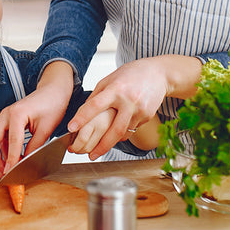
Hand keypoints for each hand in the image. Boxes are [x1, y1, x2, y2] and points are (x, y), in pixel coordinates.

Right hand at [0, 62, 74, 175]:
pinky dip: (2, 149)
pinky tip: (10, 159)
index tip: (10, 173)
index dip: (10, 159)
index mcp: (16, 114)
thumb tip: (25, 163)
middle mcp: (6, 114)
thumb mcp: (46, 129)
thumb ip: (34, 146)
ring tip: (5, 170)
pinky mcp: (7, 121)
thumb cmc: (52, 105)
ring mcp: (4, 117)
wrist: (52, 91)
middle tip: (3, 173)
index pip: (11, 141)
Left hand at [67, 55, 198, 158]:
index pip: (95, 106)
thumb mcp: (109, 79)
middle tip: (91, 156)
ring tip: (100, 148)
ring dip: (111, 142)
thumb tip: (82, 112)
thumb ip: (96, 95)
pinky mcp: (148, 117)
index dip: (82, 118)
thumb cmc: (131, 74)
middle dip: (101, 146)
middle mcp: (129, 101)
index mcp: (116, 89)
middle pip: (114, 130)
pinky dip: (122, 133)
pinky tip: (116, 132)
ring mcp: (140, 110)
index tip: (71, 128)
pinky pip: (131, 129)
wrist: (158, 74)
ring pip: (123, 134)